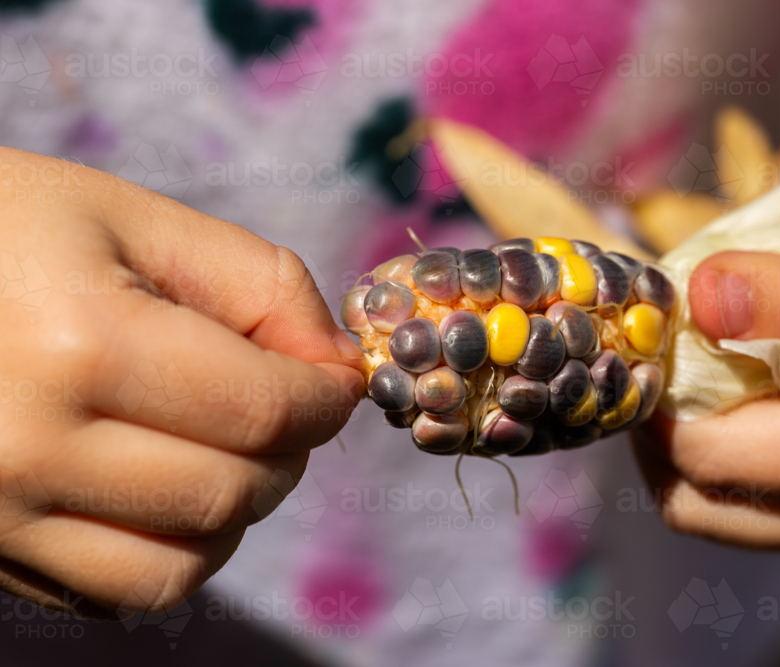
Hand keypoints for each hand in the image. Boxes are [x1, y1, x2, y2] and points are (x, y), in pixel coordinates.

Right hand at [0, 148, 364, 616]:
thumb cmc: (11, 233)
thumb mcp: (135, 219)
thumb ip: (261, 284)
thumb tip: (339, 368)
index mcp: (79, 344)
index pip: (263, 410)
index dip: (326, 401)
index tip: (337, 382)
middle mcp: (30, 448)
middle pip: (233, 493)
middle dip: (290, 452)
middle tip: (285, 405)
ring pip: (185, 564)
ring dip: (237, 511)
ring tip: (225, 446)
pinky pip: (121, 590)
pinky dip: (175, 548)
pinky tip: (166, 486)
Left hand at [632, 221, 779, 551]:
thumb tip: (699, 298)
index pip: (710, 456)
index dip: (662, 395)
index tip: (657, 332)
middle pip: (695, 500)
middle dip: (659, 428)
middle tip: (665, 356)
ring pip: (707, 510)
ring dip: (678, 444)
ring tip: (692, 372)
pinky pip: (735, 503)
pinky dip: (709, 453)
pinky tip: (723, 395)